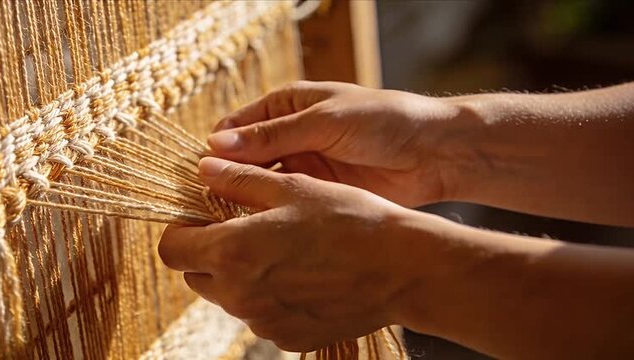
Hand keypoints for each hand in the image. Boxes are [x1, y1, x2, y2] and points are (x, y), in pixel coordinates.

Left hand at [159, 157, 450, 351]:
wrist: (402, 269)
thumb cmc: (349, 220)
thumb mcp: (292, 189)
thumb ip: (238, 180)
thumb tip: (203, 169)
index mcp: (232, 252)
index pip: (172, 248)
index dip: (182, 229)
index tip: (203, 215)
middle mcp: (240, 295)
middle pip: (196, 274)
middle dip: (209, 250)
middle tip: (242, 227)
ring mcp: (263, 321)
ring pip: (228, 295)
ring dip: (238, 273)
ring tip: (280, 248)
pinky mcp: (287, 337)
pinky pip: (259, 314)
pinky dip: (267, 295)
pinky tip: (301, 274)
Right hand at [207, 81, 462, 206]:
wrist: (434, 152)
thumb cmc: (383, 121)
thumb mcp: (324, 122)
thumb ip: (273, 135)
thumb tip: (216, 145)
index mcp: (285, 106)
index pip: (235, 128)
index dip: (216, 150)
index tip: (199, 175)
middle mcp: (288, 136)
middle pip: (243, 159)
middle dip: (225, 179)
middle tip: (205, 207)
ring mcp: (302, 166)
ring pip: (259, 185)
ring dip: (243, 200)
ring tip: (223, 223)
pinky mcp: (316, 193)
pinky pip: (282, 204)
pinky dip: (266, 215)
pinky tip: (253, 230)